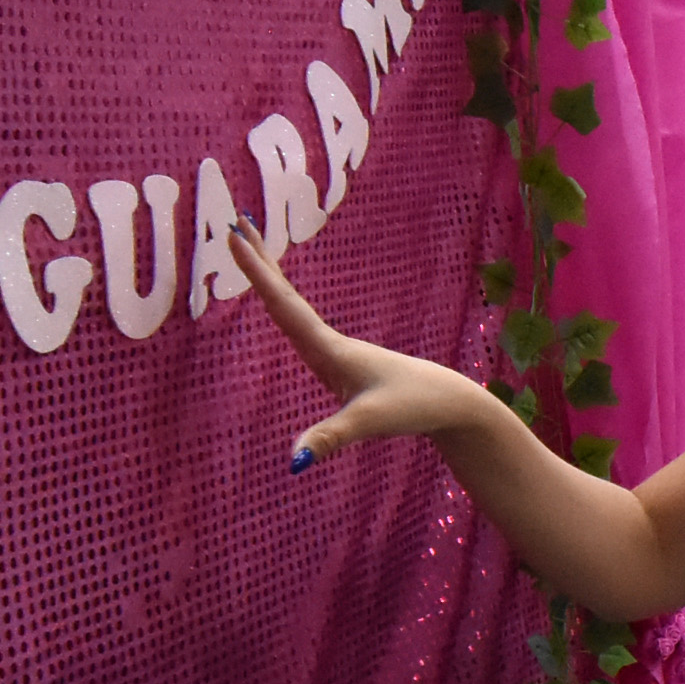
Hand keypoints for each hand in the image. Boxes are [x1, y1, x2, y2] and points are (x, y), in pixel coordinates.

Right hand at [226, 230, 501, 462]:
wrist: (450, 401)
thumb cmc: (413, 406)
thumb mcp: (370, 424)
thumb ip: (330, 438)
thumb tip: (293, 461)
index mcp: (330, 349)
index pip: (283, 304)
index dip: (256, 272)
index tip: (235, 235)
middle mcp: (329, 343)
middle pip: (285, 296)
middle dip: (260, 261)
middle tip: (235, 222)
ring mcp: (335, 352)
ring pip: (293, 308)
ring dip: (270, 280)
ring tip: (251, 251)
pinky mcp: (342, 365)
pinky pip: (302, 327)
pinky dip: (284, 308)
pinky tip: (281, 308)